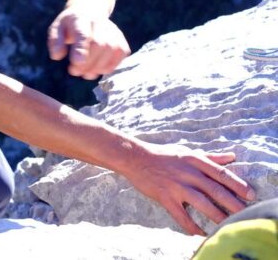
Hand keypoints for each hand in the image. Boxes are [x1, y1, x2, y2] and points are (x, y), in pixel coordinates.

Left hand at [47, 8, 129, 78]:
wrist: (89, 11)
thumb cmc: (70, 24)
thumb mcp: (56, 28)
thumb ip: (55, 41)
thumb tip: (56, 56)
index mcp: (80, 19)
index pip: (83, 34)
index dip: (81, 49)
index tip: (76, 63)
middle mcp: (99, 23)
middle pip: (99, 44)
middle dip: (87, 63)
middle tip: (74, 71)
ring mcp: (112, 30)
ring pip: (112, 49)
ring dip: (99, 67)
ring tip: (85, 74)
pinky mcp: (121, 38)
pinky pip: (121, 53)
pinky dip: (111, 65)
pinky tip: (98, 69)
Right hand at [123, 143, 254, 234]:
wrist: (135, 158)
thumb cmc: (163, 154)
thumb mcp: (187, 151)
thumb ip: (210, 156)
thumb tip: (232, 156)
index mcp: (194, 160)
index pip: (221, 173)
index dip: (237, 184)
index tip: (250, 195)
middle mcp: (187, 172)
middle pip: (215, 190)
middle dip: (232, 203)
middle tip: (245, 213)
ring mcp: (176, 185)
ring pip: (201, 203)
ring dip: (217, 215)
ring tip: (228, 225)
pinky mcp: (165, 196)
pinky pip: (181, 215)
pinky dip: (191, 226)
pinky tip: (200, 233)